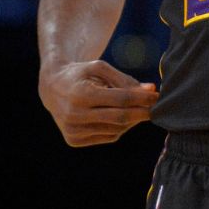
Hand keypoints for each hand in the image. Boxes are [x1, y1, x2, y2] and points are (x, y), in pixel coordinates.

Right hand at [39, 60, 159, 146]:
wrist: (52, 88)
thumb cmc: (81, 74)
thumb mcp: (100, 68)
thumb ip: (125, 79)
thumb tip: (151, 89)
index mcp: (81, 94)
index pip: (120, 100)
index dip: (142, 99)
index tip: (156, 95)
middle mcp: (75, 115)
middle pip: (120, 118)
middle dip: (141, 113)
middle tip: (155, 107)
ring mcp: (73, 131)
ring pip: (116, 130)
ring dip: (131, 120)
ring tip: (136, 109)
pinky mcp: (74, 141)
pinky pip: (107, 137)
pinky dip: (119, 128)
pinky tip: (120, 117)